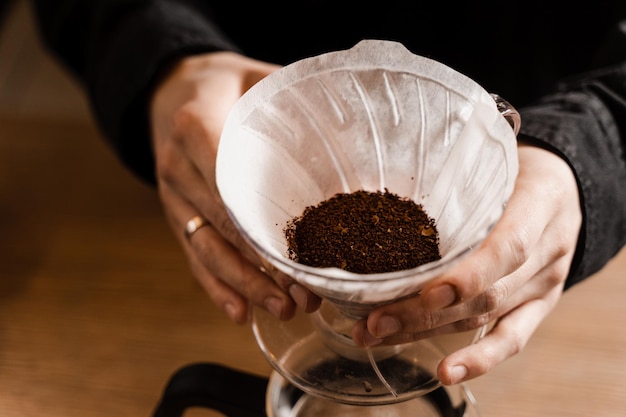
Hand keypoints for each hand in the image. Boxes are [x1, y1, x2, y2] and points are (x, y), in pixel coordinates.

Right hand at [150, 52, 320, 323]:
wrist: (170, 89)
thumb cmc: (225, 85)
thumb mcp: (256, 78)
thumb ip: (291, 103)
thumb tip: (354, 129)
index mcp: (195, 125)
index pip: (226, 181)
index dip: (257, 223)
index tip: (294, 255)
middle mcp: (177, 165)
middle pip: (220, 226)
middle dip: (260, 267)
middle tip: (300, 297)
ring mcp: (173, 195)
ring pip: (206, 249)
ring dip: (243, 285)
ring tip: (282, 310)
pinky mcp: (177, 215)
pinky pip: (193, 255)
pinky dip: (216, 287)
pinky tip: (240, 312)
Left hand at [352, 143, 581, 383]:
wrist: (566, 188)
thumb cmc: (520, 170)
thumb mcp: (501, 158)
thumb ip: (462, 176)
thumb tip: (389, 180)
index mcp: (540, 204)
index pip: (507, 247)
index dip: (468, 275)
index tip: (425, 292)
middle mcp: (547, 251)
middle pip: (486, 293)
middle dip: (424, 313)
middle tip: (374, 321)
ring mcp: (545, 284)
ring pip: (485, 317)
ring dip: (428, 332)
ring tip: (377, 336)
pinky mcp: (539, 306)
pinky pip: (512, 339)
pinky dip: (479, 360)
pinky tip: (446, 373)